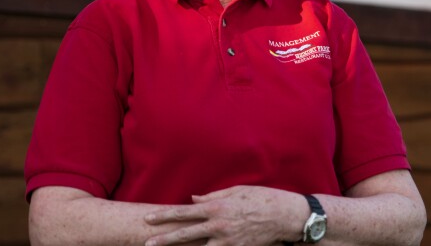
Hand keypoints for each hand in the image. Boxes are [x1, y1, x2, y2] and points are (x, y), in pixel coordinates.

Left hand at [144, 185, 305, 245]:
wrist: (283, 216)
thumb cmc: (260, 198)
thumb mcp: (235, 191)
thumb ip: (212, 196)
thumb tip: (193, 200)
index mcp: (216, 207)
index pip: (184, 212)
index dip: (165, 216)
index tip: (149, 219)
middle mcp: (218, 225)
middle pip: (185, 234)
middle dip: (164, 239)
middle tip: (147, 243)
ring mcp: (227, 241)